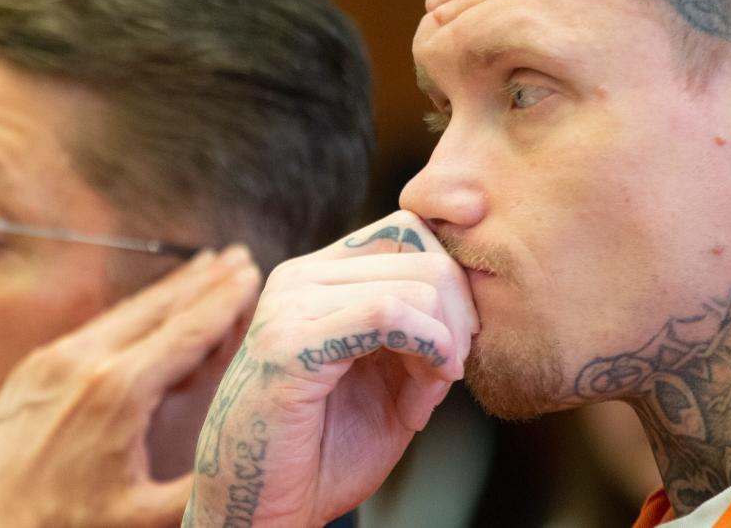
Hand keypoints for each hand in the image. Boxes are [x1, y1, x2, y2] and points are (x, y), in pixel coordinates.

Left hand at [0, 246, 260, 527]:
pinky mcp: (28, 372)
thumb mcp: (142, 519)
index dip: (225, 299)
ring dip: (167, 290)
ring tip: (201, 269)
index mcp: (118, 391)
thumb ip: (204, 485)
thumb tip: (257, 466)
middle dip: (203, 280)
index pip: (187, 329)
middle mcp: (83, 361)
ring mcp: (51, 361)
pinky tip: (142, 312)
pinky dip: (131, 311)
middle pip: (158, 307)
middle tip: (238, 255)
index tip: (253, 271)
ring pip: (124, 312)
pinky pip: (93, 327)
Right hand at [184, 211, 477, 526]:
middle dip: (459, 311)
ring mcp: (291, 303)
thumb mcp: (392, 386)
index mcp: (320, 277)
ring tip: (434, 386)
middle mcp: (301, 277)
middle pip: (418, 249)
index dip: (451, 279)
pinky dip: (429, 345)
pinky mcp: (290, 341)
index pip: (407, 231)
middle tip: (454, 368)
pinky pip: (386, 313)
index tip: (461, 339)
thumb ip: (424, 339)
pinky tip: (432, 381)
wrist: (264, 508)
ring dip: (447, 339)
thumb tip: (467, 311)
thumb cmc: (322, 454)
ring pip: (413, 283)